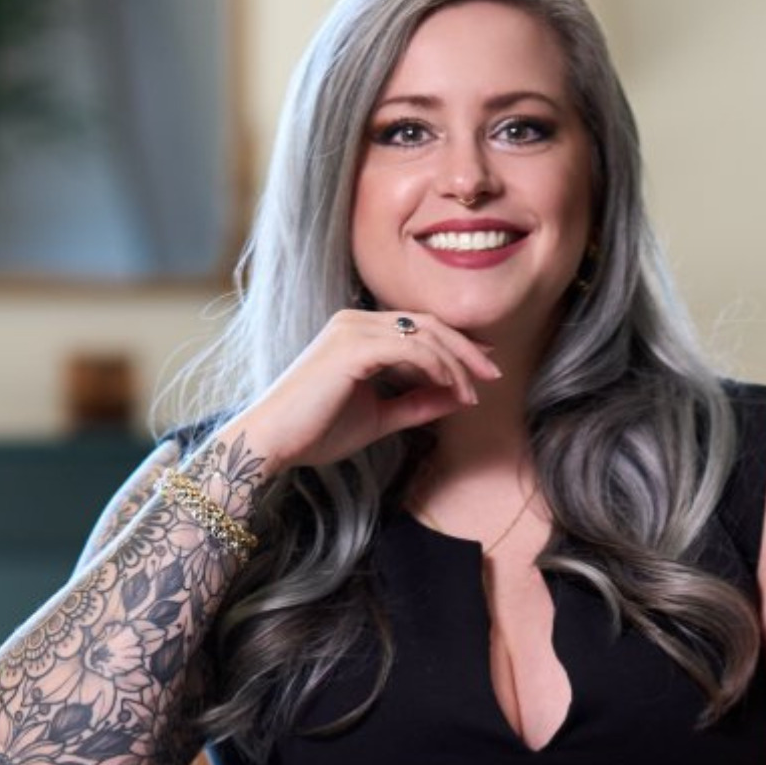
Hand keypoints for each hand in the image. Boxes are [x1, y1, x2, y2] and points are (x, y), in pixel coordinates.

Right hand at [219, 309, 501, 471]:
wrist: (272, 443)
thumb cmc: (316, 431)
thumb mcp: (380, 417)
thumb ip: (417, 403)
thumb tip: (456, 398)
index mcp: (357, 331)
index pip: (419, 328)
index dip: (456, 345)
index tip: (484, 367)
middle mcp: (354, 321)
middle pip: (427, 325)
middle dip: (466, 349)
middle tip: (493, 374)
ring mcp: (352, 330)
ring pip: (423, 335)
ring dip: (455, 364)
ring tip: (472, 393)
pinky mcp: (351, 347)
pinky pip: (409, 348)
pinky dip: (436, 367)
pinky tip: (451, 388)